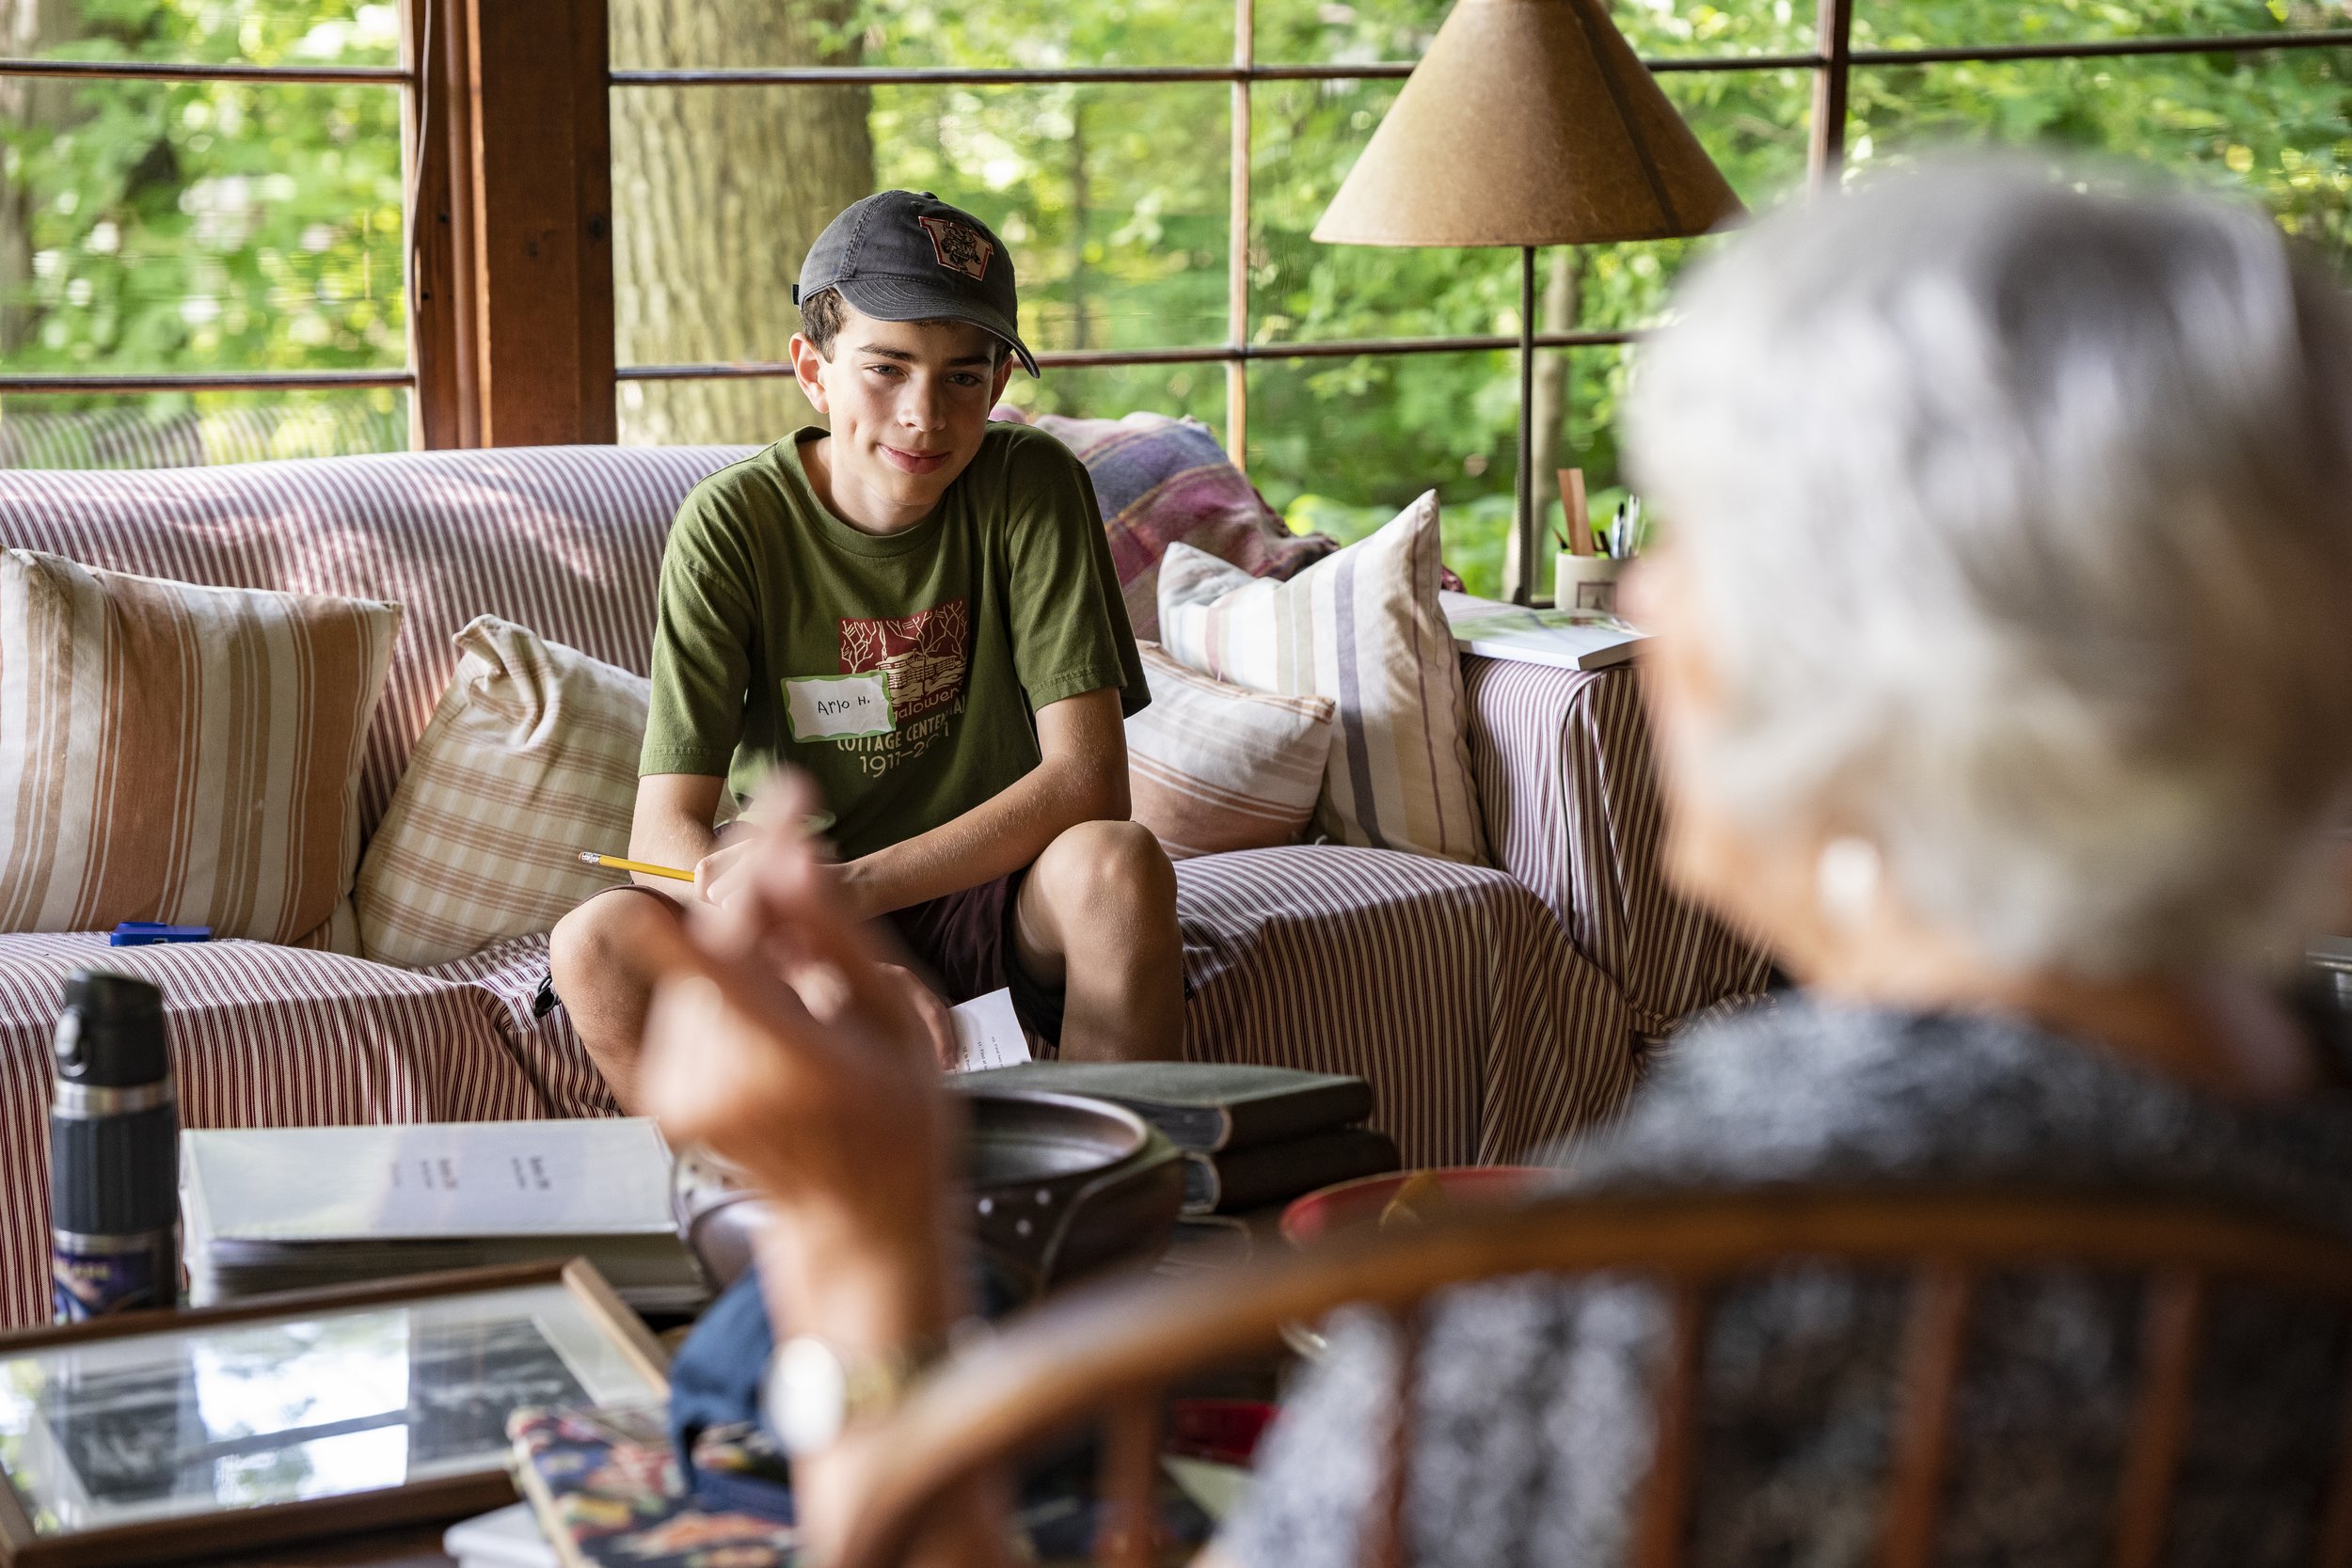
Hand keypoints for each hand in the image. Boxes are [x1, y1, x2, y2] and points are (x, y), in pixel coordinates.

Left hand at [614, 773, 955, 1252]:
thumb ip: (837, 939)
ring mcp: (683, 1096)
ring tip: (809, 980)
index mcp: (792, 1066)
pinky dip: (728, 986)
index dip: (745, 869)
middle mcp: (722, 1083)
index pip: (725, 966)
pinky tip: (779, 1012)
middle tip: (805, 854)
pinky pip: (691, 1003)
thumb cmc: (896, 1123)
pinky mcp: (663, 1097)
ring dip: (746, 945)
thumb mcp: (895, 1027)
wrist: (854, 1225)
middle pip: (720, 946)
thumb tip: (791, 857)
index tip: (775, 803)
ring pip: (700, 968)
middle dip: (757, 896)